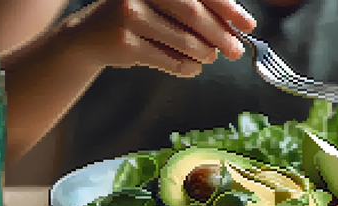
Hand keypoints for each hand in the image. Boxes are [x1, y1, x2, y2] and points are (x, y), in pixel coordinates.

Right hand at [66, 0, 255, 76]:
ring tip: (210, 58)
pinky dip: (187, 67)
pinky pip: (168, 60)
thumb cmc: (137, 17)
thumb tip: (235, 26)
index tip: (247, 24)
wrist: (90, 35)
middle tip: (236, 51)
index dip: (228, 8)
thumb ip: (195, 10)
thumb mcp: (163, 4)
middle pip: (194, 14)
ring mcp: (129, 16)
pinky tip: (192, 68)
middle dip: (221, 35)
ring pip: (183, 41)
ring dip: (205, 54)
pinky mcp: (124, 44)